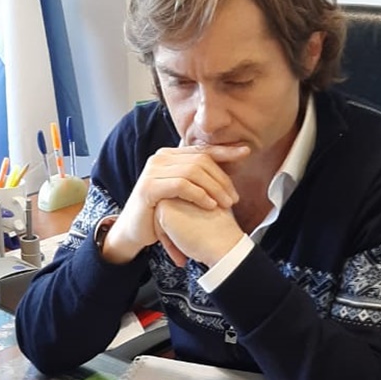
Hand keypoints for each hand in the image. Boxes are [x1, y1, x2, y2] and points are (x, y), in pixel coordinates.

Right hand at [101, 144, 248, 263]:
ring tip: (226, 204)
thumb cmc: (161, 211)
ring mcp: (153, 170)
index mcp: (170, 155)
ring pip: (194, 171)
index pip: (202, 149)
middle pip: (201, 160)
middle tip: (234, 198)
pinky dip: (199, 195)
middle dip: (222, 179)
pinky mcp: (149, 187)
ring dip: (214, 188)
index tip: (246, 152)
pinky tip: (210, 205)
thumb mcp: (182, 193)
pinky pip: (182, 185)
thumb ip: (198, 180)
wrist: (134, 231)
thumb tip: (226, 173)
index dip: (225, 150)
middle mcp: (160, 158)